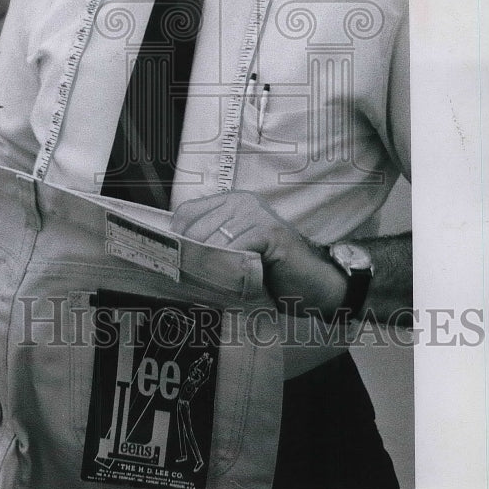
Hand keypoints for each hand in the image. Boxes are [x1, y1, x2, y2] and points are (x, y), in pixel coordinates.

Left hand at [170, 192, 346, 317]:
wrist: (314, 286)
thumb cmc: (271, 273)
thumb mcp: (234, 254)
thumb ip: (210, 247)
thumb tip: (174, 257)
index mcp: (229, 202)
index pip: (186, 214)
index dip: (177, 241)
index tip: (175, 265)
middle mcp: (241, 201)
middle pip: (196, 228)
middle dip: (191, 259)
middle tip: (192, 283)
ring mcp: (257, 213)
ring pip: (213, 240)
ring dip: (210, 268)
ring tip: (214, 287)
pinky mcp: (270, 230)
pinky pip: (236, 249)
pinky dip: (231, 269)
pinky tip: (236, 282)